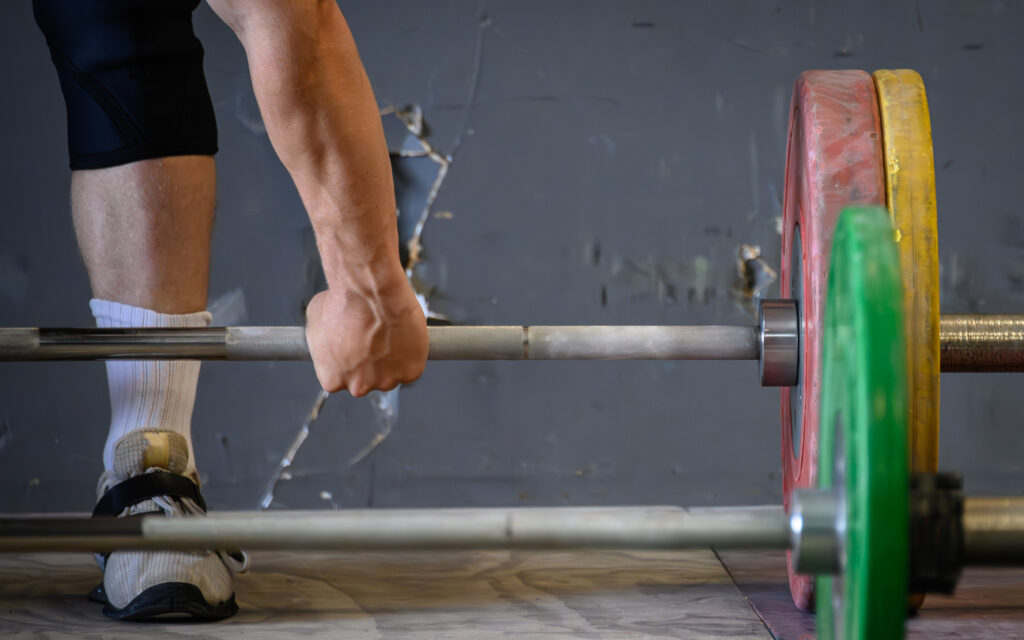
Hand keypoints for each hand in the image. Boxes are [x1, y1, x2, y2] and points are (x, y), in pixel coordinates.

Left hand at [305, 275, 427, 396]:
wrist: (369, 290)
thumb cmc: (343, 302)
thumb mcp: (316, 325)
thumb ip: (323, 345)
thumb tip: (328, 342)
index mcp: (332, 380)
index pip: (343, 380)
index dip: (351, 362)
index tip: (357, 349)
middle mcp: (358, 386)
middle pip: (368, 381)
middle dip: (371, 364)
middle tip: (374, 340)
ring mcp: (386, 381)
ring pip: (391, 375)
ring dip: (392, 360)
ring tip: (389, 334)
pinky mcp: (410, 372)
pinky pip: (412, 367)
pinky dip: (412, 355)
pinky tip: (403, 336)